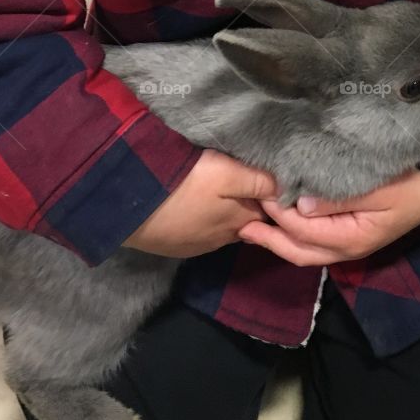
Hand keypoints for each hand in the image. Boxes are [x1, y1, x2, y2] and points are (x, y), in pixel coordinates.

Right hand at [122, 148, 279, 258]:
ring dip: (228, 215)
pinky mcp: (178, 245)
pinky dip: (206, 221)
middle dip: (253, 207)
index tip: (278, 183)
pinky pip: (202, 234)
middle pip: (248, 222)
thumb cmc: (184, 184)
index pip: (271, 214)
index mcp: (240, 220)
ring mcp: (199, 244)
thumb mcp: (226, 173)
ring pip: (225, 229)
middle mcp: (224, 238)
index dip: (276, 200)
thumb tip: (289, 191)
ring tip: (225, 194)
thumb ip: (259, 181)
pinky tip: (200, 208)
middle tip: (252, 184)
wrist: (130, 205)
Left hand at [237, 169, 419, 266]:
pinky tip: (285, 219)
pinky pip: (317, 239)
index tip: (256, 192)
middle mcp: (349, 246)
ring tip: (254, 224)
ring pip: (307, 249)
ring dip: (280, 238)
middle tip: (241, 223)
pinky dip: (296, 233)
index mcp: (352, 238)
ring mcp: (352, 241)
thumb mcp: (378, 189)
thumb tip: (299, 205)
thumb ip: (338, 199)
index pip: (302, 230)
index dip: (277, 214)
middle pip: (300, 250)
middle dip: (270, 239)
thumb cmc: (415, 180)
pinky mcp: (355, 230)